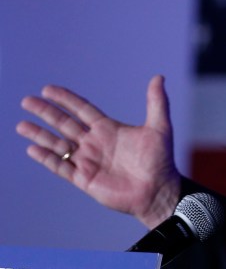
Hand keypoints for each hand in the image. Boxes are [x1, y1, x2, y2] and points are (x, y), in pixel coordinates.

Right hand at [16, 75, 180, 228]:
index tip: (48, 89)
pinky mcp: (85, 179)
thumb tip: (158, 77)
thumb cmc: (161, 160)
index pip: (82, 109)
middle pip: (65, 124)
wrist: (158, 191)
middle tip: (27, 101)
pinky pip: (61, 167)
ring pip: (58, 144)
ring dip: (40, 134)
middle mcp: (95, 143)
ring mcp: (88, 161)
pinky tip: (33, 149)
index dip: (66, 99)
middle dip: (46, 112)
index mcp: (109, 129)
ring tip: (21, 125)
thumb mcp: (159, 127)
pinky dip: (47, 158)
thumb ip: (156, 102)